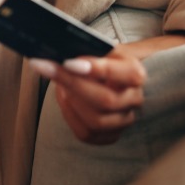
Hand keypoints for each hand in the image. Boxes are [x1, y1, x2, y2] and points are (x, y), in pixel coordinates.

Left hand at [28, 46, 146, 144]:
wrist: (108, 76)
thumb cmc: (101, 59)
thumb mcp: (100, 48)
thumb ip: (88, 50)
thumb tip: (61, 55)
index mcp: (136, 74)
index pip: (127, 74)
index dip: (98, 69)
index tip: (69, 62)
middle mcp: (134, 99)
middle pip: (106, 100)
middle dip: (73, 84)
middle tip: (48, 69)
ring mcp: (124, 120)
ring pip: (96, 121)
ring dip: (71, 101)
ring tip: (59, 85)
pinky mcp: (109, 136)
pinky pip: (85, 133)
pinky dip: (69, 115)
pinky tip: (63, 98)